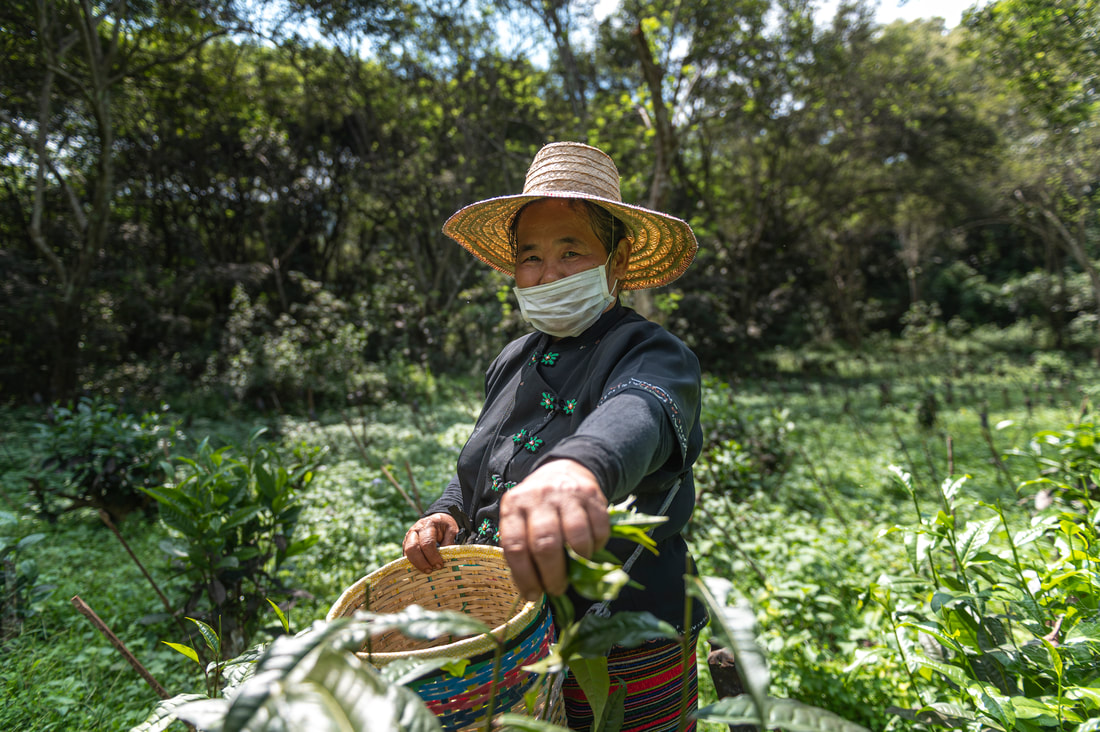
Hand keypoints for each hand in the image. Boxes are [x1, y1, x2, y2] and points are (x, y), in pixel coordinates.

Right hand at [403, 513, 459, 572]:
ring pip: (407, 552)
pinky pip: (406, 555)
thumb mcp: (452, 529)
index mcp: (428, 524)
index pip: (427, 543)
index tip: (439, 565)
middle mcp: (415, 529)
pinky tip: (420, 569)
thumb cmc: (444, 526)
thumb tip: (445, 557)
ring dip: (416, 564)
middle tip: (430, 571)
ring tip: (426, 571)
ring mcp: (408, 536)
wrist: (436, 519)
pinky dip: (412, 563)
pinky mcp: (405, 543)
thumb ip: (450, 542)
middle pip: (413, 547)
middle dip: (421, 562)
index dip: (432, 556)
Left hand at [499, 459, 609, 600]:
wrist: (562, 469)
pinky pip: (599, 530)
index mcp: (513, 506)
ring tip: (577, 569)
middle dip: (552, 575)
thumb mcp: (521, 520)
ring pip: (576, 539)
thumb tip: (534, 590)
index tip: (533, 594)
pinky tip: (590, 548)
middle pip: (545, 544)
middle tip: (557, 588)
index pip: (515, 546)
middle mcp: (538, 498)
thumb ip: (524, 549)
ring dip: (579, 562)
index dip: (524, 576)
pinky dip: (597, 547)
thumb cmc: (538, 507)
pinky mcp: (592, 495)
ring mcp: (566, 494)